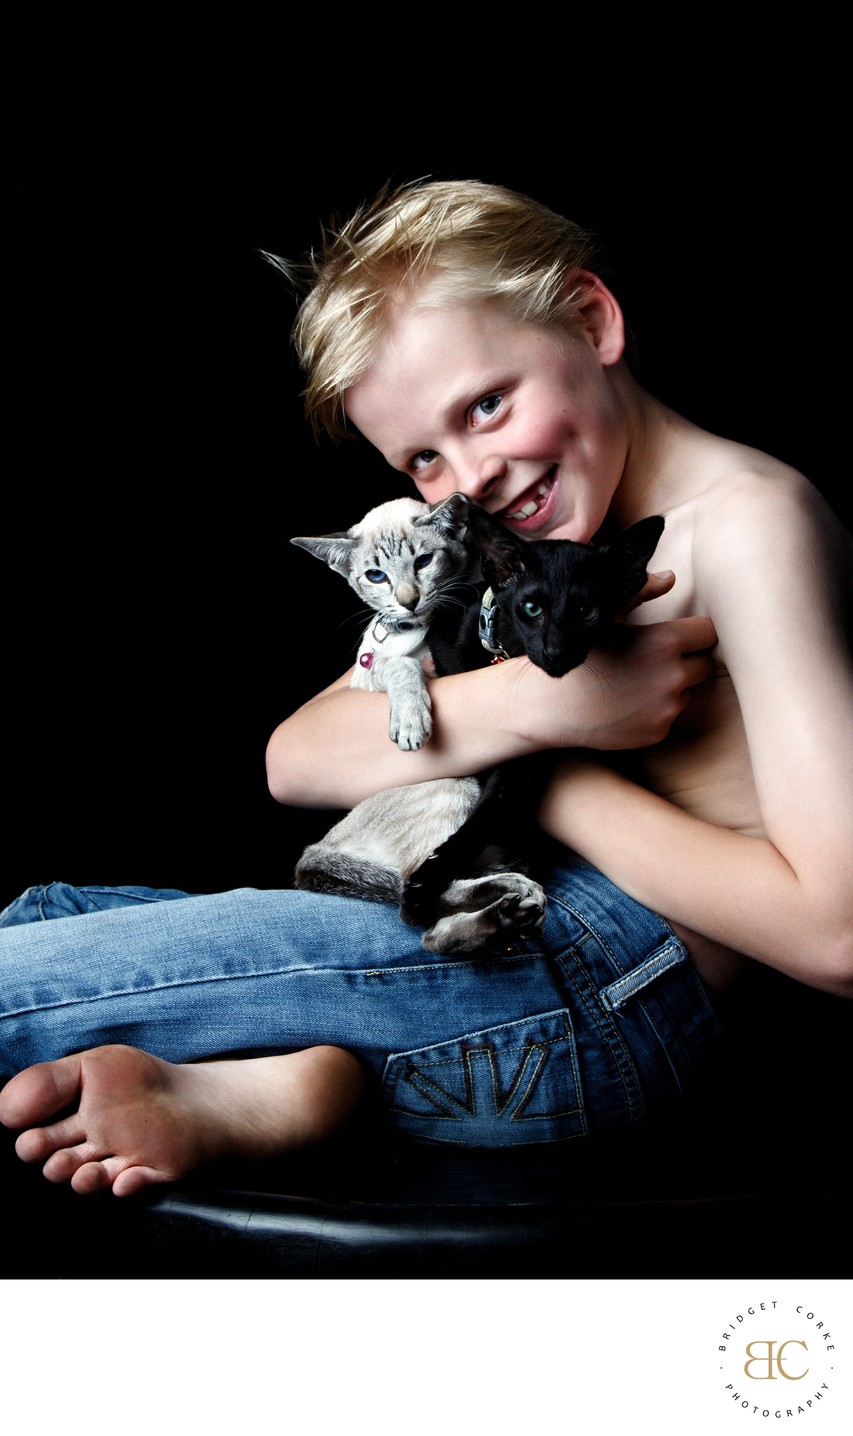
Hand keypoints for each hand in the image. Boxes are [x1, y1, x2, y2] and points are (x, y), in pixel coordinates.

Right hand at [522, 612, 717, 750]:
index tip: (679, 636)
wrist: (550, 704)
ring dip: (673, 687)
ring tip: (637, 683)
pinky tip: (630, 704)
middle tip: (657, 660)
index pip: (709, 633)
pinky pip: (670, 716)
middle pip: (706, 664)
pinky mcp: (658, 732)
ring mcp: (667, 708)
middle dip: (689, 660)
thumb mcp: (606, 618)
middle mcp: (673, 676)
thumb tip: (670, 578)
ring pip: (688, 691)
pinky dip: (656, 711)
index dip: (694, 633)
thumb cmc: (579, 656)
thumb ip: (642, 593)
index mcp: (664, 642)